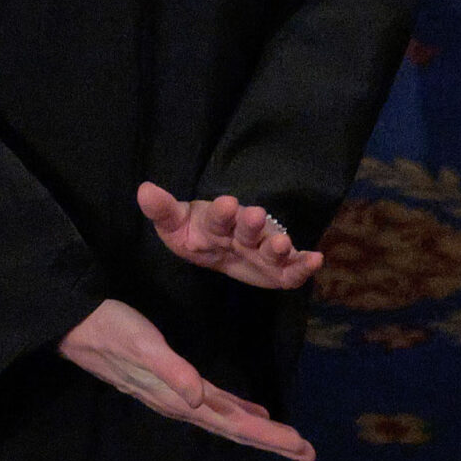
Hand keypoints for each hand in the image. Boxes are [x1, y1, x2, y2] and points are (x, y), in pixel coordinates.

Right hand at [58, 301, 314, 460]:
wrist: (73, 324)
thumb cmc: (108, 328)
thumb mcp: (141, 346)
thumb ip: (170, 371)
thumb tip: (200, 400)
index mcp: (178, 396)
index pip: (231, 423)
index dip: (267, 436)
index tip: (300, 446)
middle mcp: (180, 401)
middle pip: (233, 427)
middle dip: (271, 440)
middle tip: (309, 453)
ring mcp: (175, 392)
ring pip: (225, 417)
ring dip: (257, 428)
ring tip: (289, 439)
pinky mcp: (171, 379)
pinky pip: (212, 402)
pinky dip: (235, 409)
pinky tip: (249, 410)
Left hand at [137, 182, 323, 289]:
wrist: (216, 248)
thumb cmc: (196, 233)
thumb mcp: (175, 226)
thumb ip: (162, 211)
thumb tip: (143, 190)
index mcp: (217, 221)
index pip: (218, 216)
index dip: (221, 212)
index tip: (224, 203)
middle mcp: (244, 232)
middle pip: (248, 229)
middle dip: (251, 224)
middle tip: (253, 215)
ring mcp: (263, 249)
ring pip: (272, 247)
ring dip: (278, 245)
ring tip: (282, 243)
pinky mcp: (279, 270)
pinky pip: (293, 270)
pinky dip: (305, 265)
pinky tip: (317, 260)